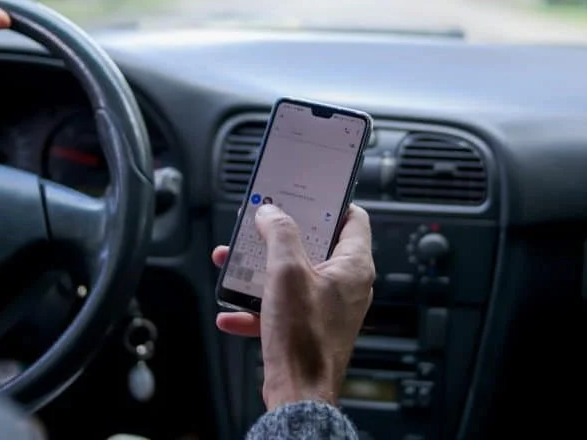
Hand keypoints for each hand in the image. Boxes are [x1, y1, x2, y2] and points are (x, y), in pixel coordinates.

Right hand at [212, 204, 374, 410]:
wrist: (298, 393)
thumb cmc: (304, 338)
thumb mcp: (286, 271)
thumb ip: (279, 234)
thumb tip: (272, 213)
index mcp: (352, 266)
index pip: (353, 218)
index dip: (329, 202)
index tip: (305, 193)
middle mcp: (345, 285)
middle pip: (315, 244)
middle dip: (281, 235)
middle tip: (262, 224)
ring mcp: (327, 307)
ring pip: (293, 274)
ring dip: (261, 269)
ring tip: (235, 264)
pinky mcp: (309, 326)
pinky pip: (282, 305)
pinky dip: (258, 305)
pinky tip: (232, 312)